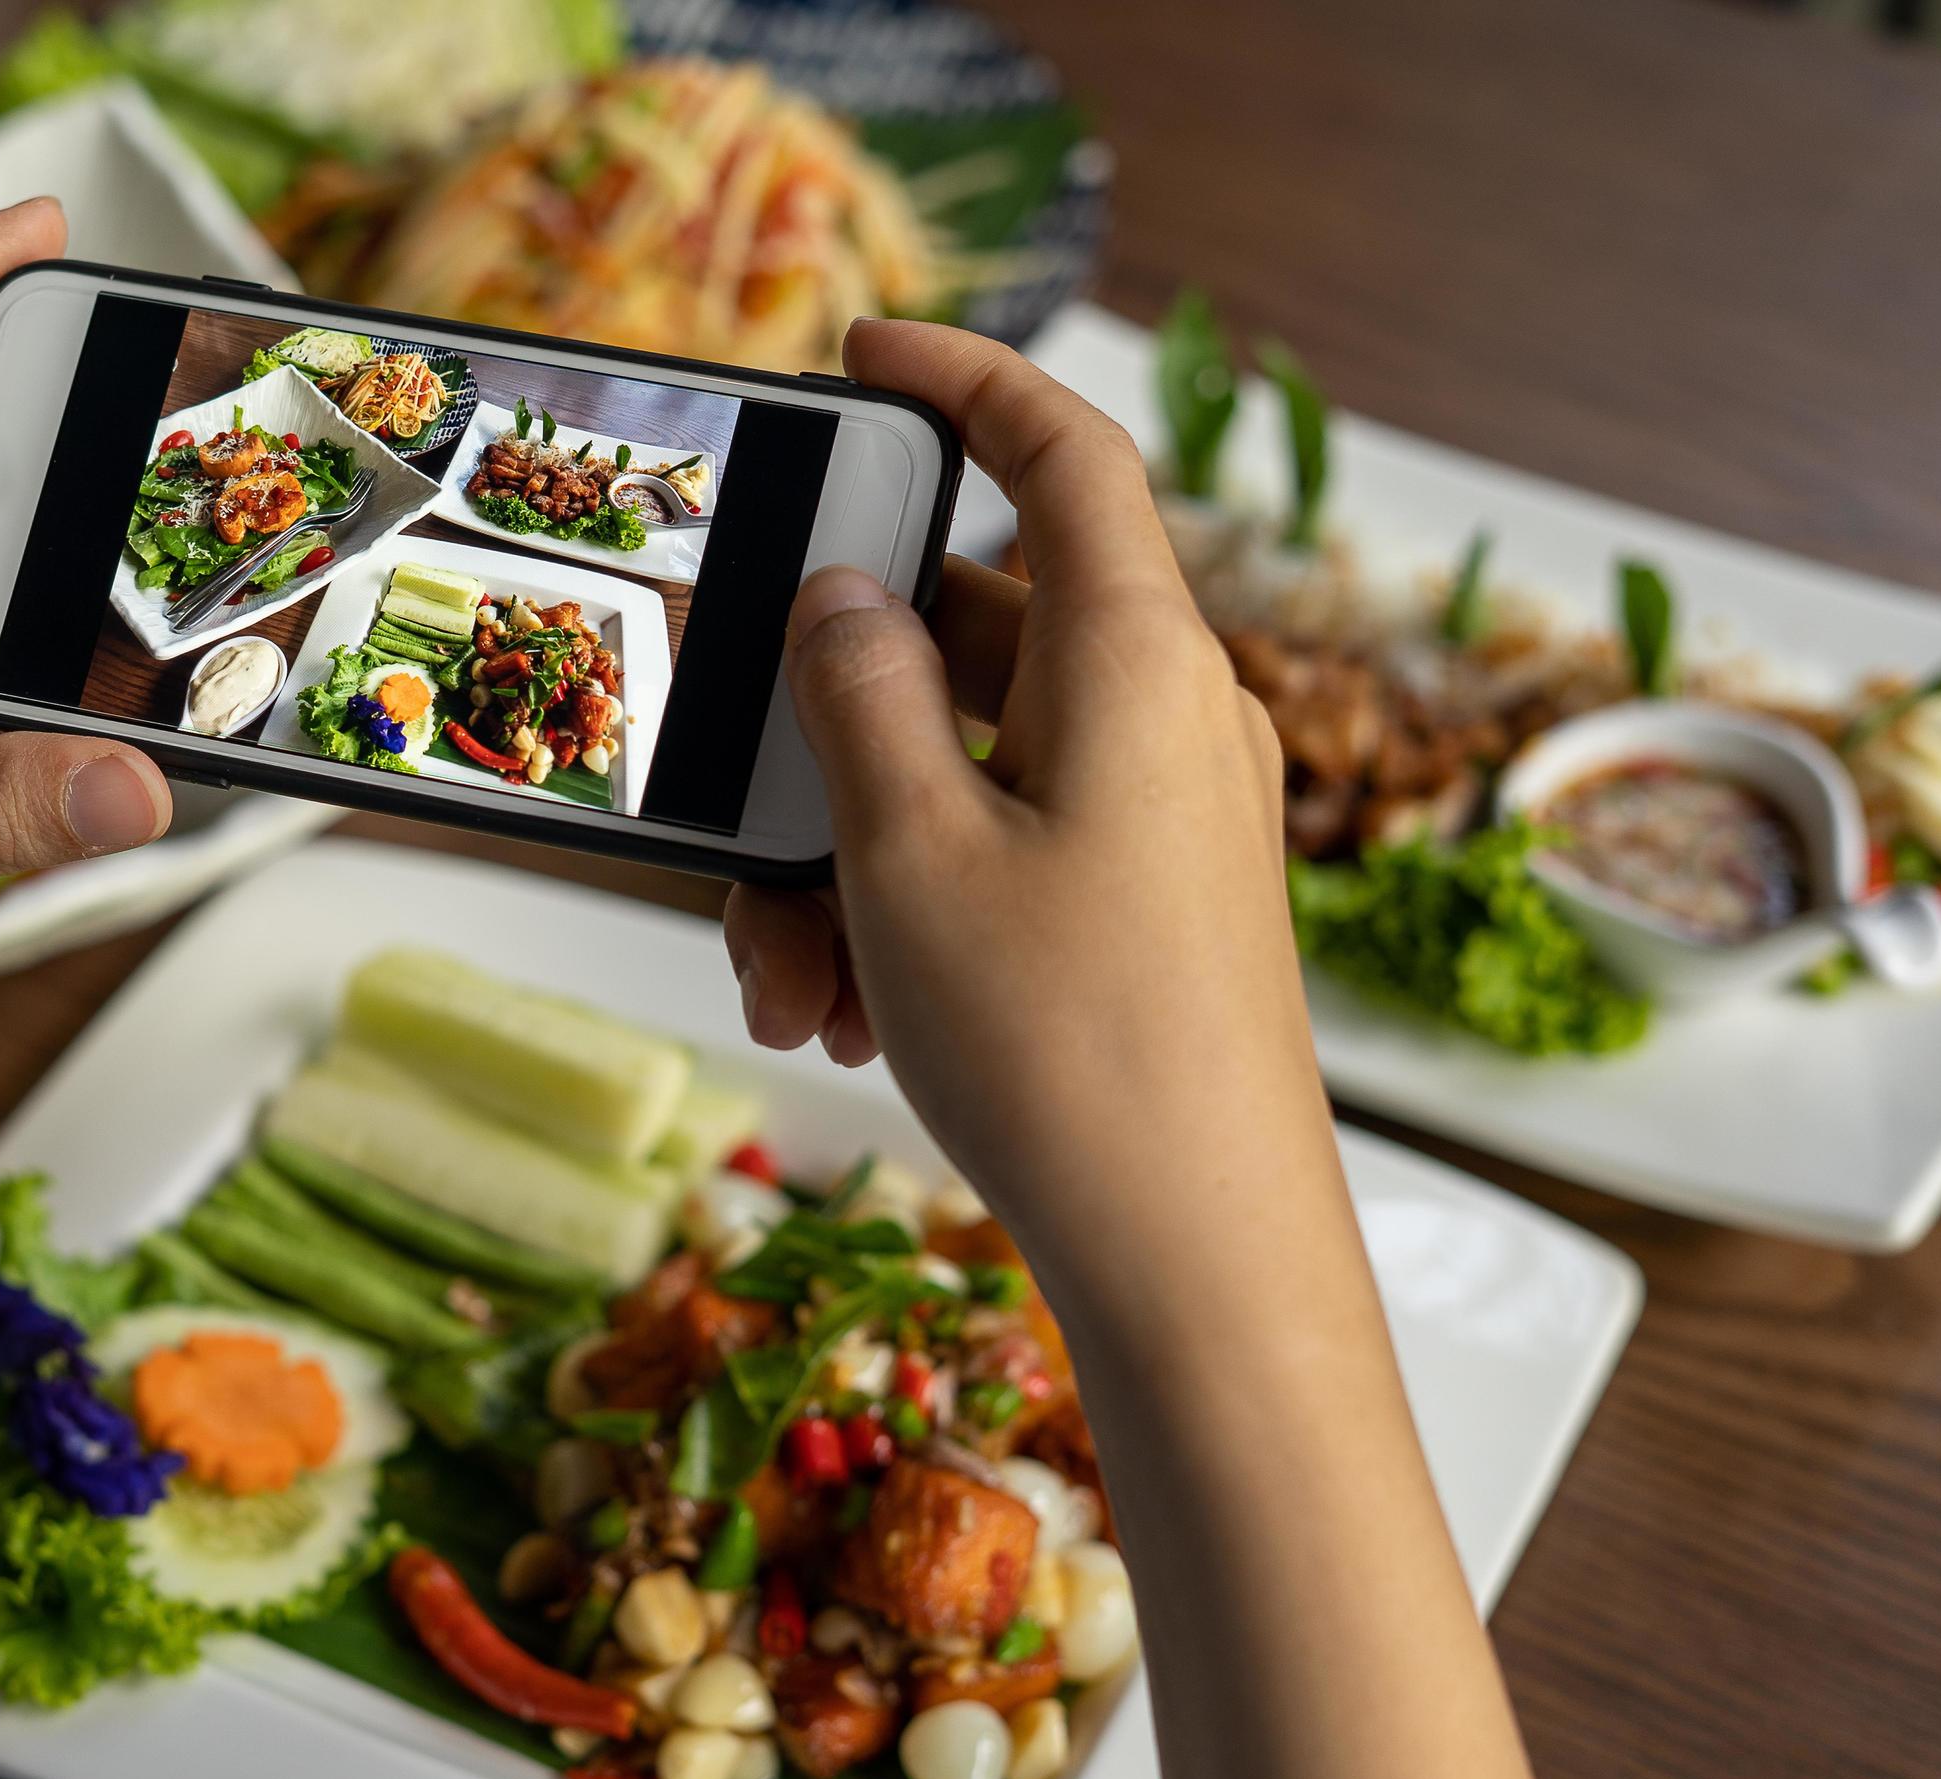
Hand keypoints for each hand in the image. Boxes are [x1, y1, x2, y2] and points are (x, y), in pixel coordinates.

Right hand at [728, 324, 1585, 1778]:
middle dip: (834, 721)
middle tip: (737, 801)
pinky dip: (911, 905)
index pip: (1060, 452)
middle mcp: (1165, 717)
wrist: (1203, 1262)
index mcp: (1132, 658)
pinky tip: (847, 1008)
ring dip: (852, 847)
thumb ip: (860, 697)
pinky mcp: (1150, 905)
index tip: (867, 354)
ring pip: (968, 766)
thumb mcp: (911, 852)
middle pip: (973, 636)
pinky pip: (1004, 852)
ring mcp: (1164, 816)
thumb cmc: (1074, 1050)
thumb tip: (841, 599)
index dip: (963, 380)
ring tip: (791, 973)